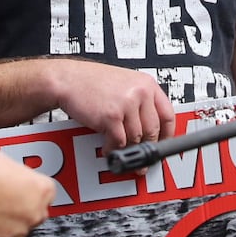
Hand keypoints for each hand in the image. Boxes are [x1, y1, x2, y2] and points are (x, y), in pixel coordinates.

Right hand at [52, 60, 176, 150]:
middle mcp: (140, 93)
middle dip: (146, 147)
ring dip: (127, 148)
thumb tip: (150, 128)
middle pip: (153, 130)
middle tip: (141, 157)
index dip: (167, 135)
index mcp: (147, 84)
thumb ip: (139, 102)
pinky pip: (119, 142)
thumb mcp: (124, 84)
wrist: (67, 79)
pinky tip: (108, 147)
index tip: (162, 145)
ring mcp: (127, 104)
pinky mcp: (111, 117)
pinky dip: (113, 149)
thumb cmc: (91, 82)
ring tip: (120, 150)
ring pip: (136, 138)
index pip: (168, 115)